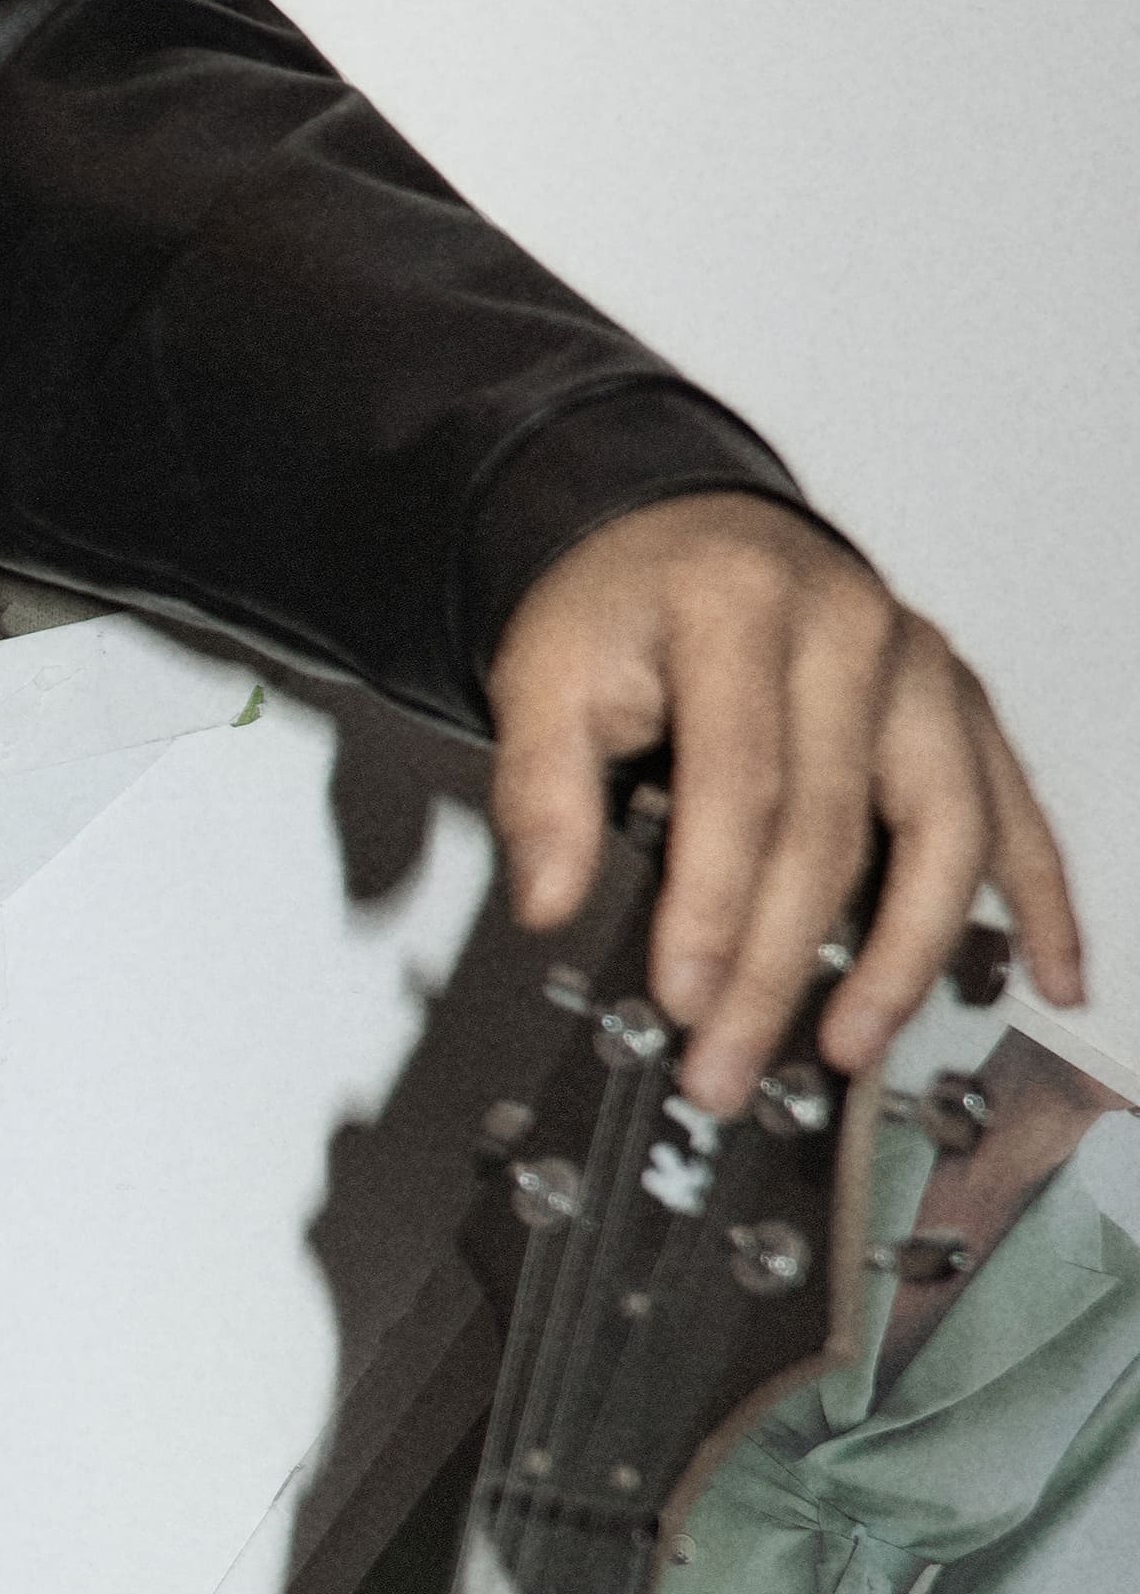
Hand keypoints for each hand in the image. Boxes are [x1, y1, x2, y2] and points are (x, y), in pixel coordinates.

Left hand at [487, 493, 1082, 1118]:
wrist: (687, 534)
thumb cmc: (623, 605)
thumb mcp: (543, 672)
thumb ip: (541, 787)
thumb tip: (548, 896)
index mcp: (741, 608)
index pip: (740, 782)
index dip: (714, 903)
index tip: (685, 995)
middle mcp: (851, 630)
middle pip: (832, 826)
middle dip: (780, 964)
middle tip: (730, 1059)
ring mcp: (920, 670)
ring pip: (946, 827)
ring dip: (905, 953)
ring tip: (854, 1042)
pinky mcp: (958, 707)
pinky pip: (1012, 811)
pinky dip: (1040, 898)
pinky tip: (1051, 972)